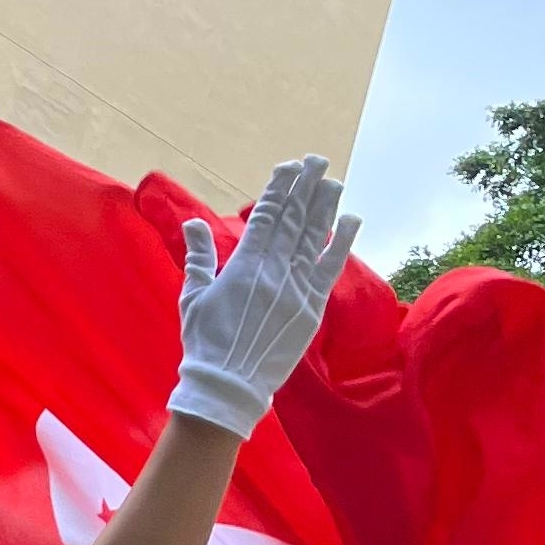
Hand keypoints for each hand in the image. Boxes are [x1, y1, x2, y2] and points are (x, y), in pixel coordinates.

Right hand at [167, 155, 357, 440]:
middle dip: (306, 186)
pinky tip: (351, 218)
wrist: (227, 385)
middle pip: (294, 219)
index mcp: (244, 265)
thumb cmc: (204, 343)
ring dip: (325, 205)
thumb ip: (199, 257)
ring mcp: (296, 287)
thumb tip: (194, 223)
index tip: (288, 167)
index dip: (279, 189)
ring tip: (333, 180)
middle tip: (317, 160)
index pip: (266, 216)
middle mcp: (274, 270)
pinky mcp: (312, 306)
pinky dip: (343, 241)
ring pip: (315, 236)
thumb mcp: (192, 297)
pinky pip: (331, 266)